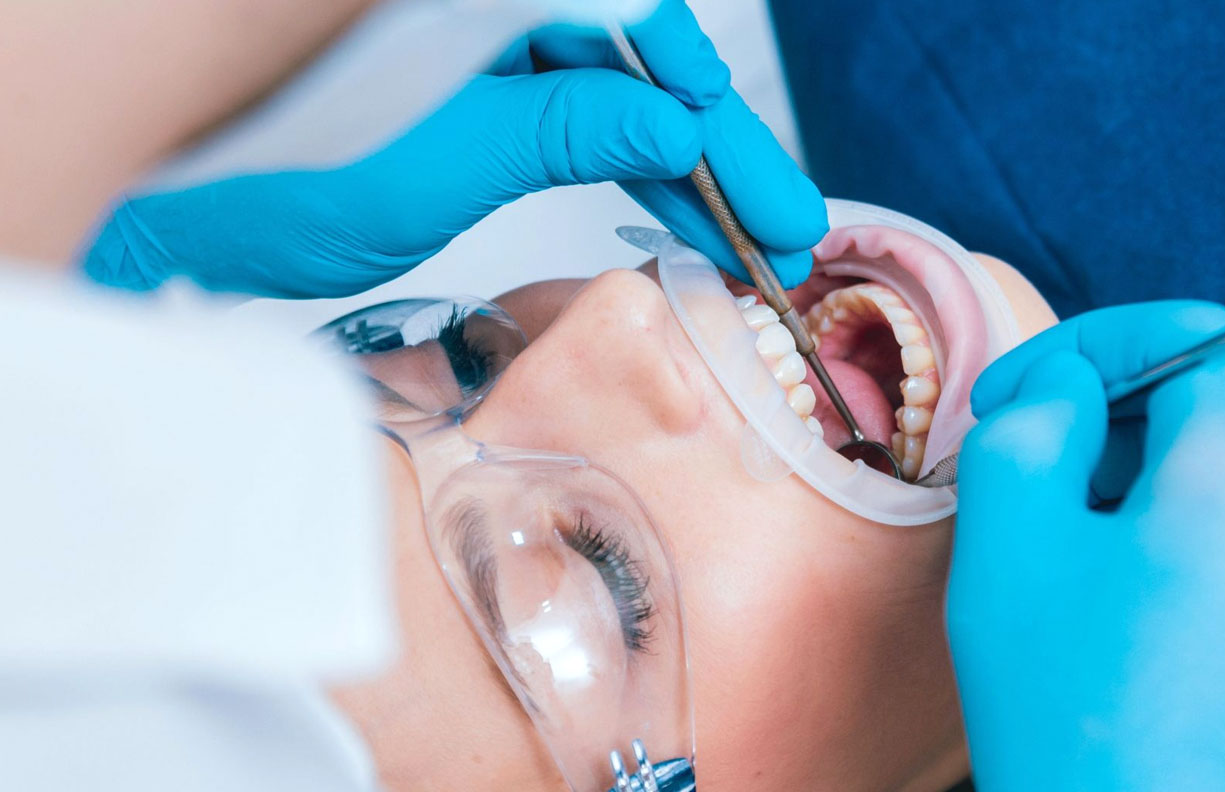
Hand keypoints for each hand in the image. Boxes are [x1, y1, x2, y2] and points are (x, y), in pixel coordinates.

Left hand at [84, 0, 825, 297]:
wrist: (192, 207)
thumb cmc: (283, 175)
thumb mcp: (439, 161)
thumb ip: (562, 130)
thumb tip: (676, 125)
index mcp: (489, 2)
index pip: (632, 22)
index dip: (706, 100)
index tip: (758, 182)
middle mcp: (496, 10)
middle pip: (638, 61)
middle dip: (718, 148)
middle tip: (787, 229)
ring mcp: (489, 42)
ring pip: (619, 93)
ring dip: (686, 167)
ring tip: (751, 241)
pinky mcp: (481, 86)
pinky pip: (581, 114)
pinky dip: (630, 164)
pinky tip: (676, 207)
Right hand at [948, 301, 1224, 790]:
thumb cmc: (1088, 733)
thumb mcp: (1010, 557)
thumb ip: (1028, 429)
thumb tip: (1067, 392)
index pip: (1186, 333)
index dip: (1084, 350)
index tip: (1013, 405)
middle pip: (1222, 420)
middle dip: (1116, 442)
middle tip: (1033, 511)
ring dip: (1161, 512)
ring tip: (1086, 599)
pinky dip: (1214, 577)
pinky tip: (1150, 654)